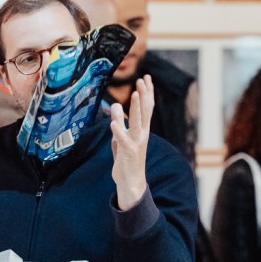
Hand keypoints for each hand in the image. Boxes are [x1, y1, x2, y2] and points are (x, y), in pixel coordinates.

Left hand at [110, 74, 153, 210]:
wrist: (131, 183)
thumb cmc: (127, 159)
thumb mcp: (121, 138)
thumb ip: (119, 122)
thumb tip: (115, 107)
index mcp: (142, 130)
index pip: (146, 108)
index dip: (147, 93)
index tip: (146, 78)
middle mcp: (142, 134)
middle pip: (145, 111)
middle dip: (144, 95)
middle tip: (143, 79)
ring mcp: (136, 143)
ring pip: (137, 122)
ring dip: (136, 108)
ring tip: (135, 94)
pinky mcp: (127, 152)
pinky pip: (123, 140)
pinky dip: (118, 131)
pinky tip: (113, 123)